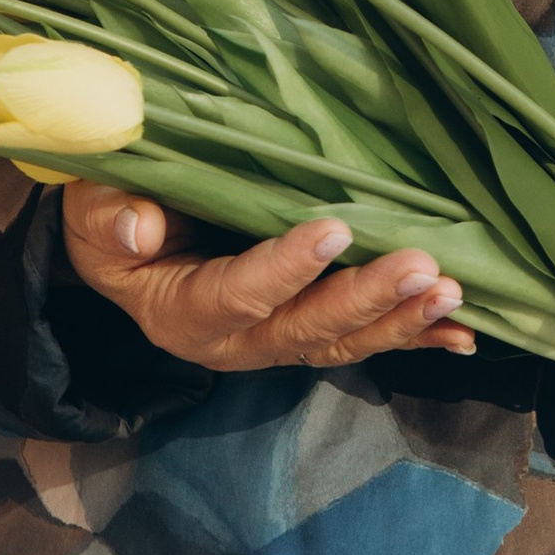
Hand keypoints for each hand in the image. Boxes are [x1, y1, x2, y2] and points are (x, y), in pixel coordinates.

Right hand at [61, 187, 476, 374]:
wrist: (125, 249)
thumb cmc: (111, 219)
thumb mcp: (93, 212)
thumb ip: (110, 217)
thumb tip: (140, 227)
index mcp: (181, 312)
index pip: (235, 294)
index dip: (285, 268)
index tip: (335, 230)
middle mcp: (234, 343)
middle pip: (304, 330)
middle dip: (364, 300)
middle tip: (418, 267)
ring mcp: (274, 343)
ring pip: (342, 343)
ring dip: (400, 321)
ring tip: (450, 293)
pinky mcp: (305, 334)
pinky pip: (362, 342)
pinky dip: (413, 339)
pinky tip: (461, 335)